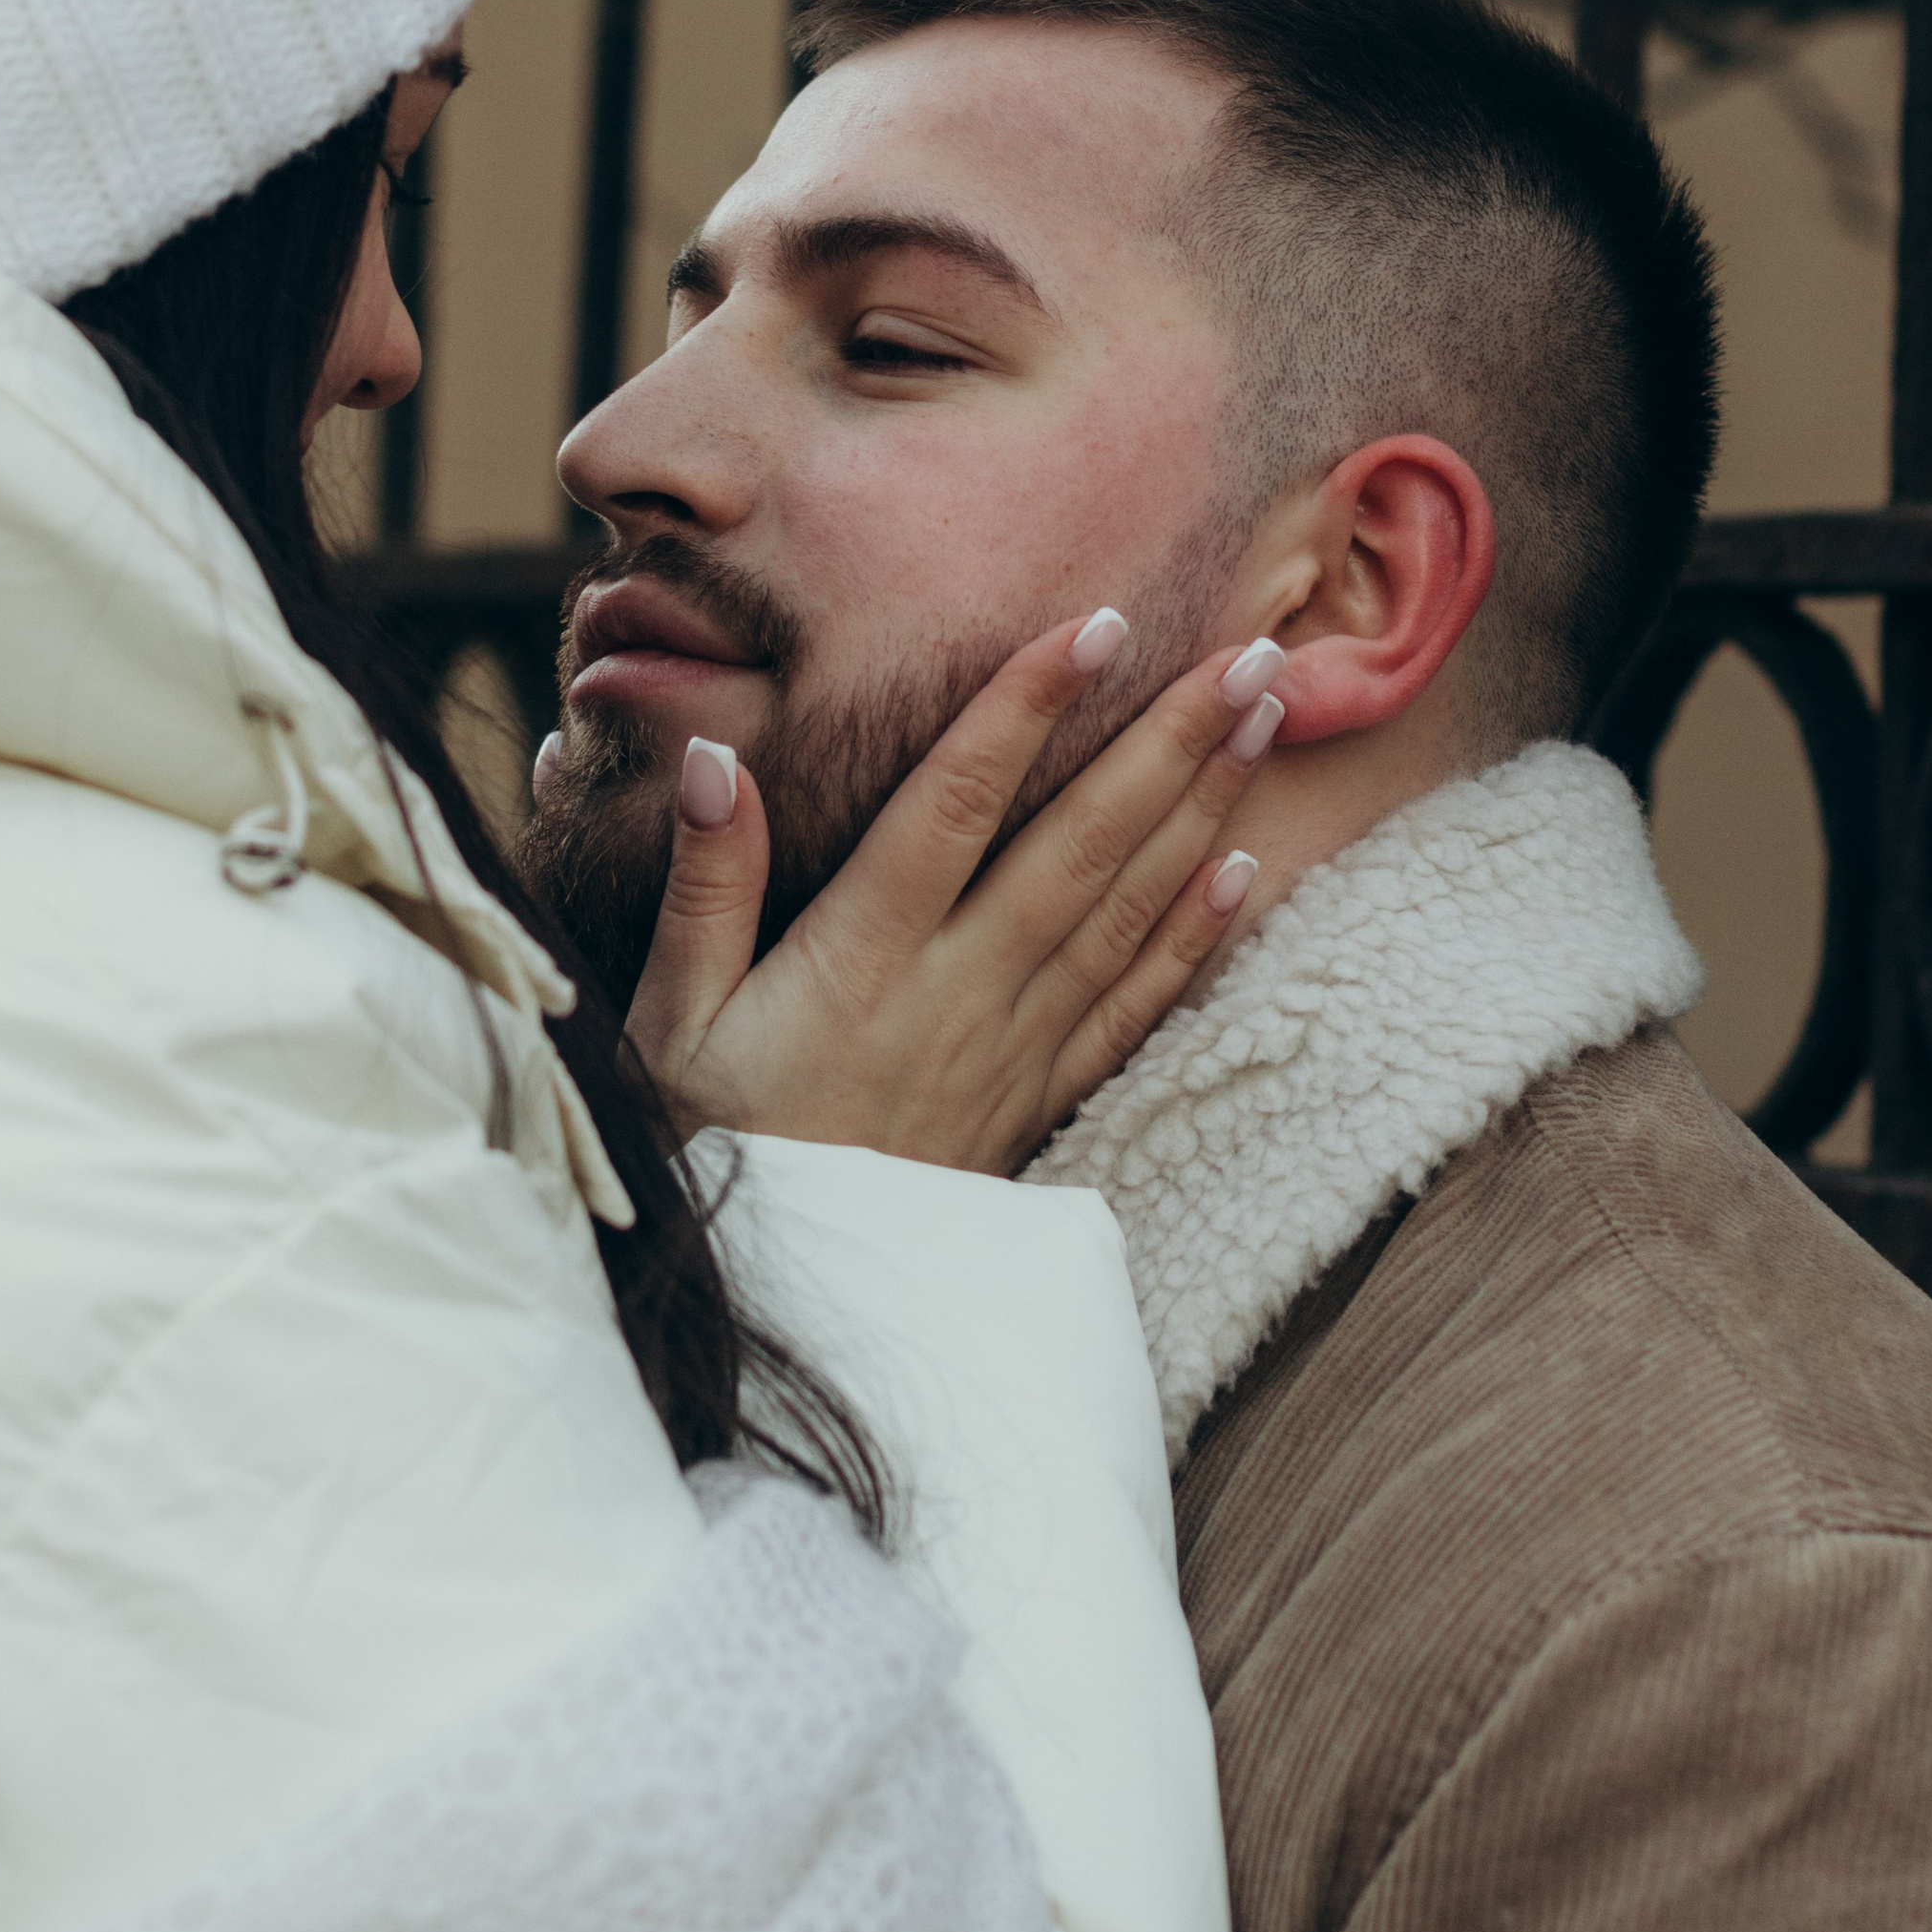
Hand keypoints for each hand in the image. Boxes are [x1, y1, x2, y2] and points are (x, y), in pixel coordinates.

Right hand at [619, 610, 1285, 1175]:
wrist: (775, 1307)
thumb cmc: (706, 1144)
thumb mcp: (668, 1021)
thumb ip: (706, 887)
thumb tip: (716, 757)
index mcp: (858, 960)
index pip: (952, 807)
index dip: (1025, 710)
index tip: (1099, 623)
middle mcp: (953, 995)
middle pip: (1078, 847)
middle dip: (1167, 742)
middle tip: (1249, 652)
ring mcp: (1008, 1049)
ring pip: (1124, 911)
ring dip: (1201, 809)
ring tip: (1264, 717)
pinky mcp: (1034, 1097)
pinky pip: (1132, 1009)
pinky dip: (1193, 938)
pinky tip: (1243, 870)